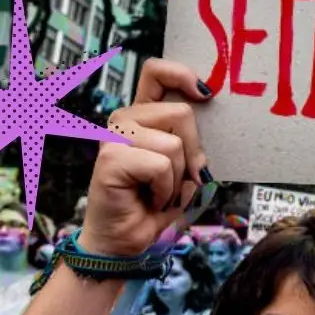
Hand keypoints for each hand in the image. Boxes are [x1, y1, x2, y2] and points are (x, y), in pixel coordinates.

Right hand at [81, 59, 211, 257]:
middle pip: (181, 113)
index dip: (182, 74)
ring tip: (160, 193)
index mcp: (143, 117)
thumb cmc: (154, 205)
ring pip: (173, 144)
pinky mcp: (109, 159)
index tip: (205, 93)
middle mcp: (125, 120)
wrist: (124, 242)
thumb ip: (192, 149)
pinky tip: (150, 199)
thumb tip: (204, 150)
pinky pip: (160, 165)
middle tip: (178, 179)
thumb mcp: (184, 172)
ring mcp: (113, 137)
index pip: (156, 72)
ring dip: (177, 178)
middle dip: (192, 152)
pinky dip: (165, 189)